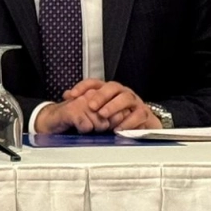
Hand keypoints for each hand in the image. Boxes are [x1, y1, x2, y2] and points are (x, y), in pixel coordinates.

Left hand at [45, 79, 160, 131]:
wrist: (142, 124)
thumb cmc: (117, 116)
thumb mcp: (98, 109)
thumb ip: (83, 102)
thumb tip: (66, 95)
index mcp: (108, 90)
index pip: (95, 82)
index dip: (83, 87)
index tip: (72, 95)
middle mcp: (121, 93)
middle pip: (112, 87)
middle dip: (101, 95)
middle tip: (91, 106)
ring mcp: (134, 102)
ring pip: (126, 98)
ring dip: (114, 106)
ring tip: (103, 115)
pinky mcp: (143, 113)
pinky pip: (138, 114)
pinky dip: (128, 121)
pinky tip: (118, 127)